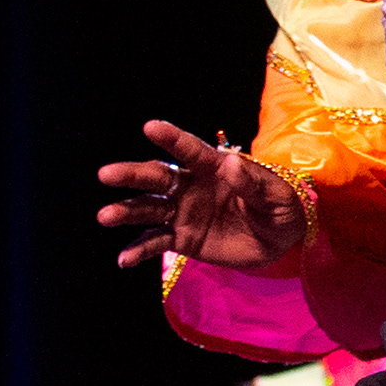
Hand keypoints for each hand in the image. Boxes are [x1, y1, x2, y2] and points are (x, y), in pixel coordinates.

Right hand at [95, 119, 309, 269]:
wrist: (280, 240)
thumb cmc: (280, 206)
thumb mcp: (276, 194)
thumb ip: (252, 182)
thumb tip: (232, 163)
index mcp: (214, 167)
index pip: (190, 150)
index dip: (171, 138)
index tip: (150, 126)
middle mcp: (191, 186)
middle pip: (157, 177)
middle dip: (132, 175)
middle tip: (106, 174)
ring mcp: (183, 212)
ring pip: (149, 209)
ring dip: (126, 212)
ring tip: (105, 217)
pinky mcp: (182, 238)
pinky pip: (156, 242)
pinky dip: (138, 250)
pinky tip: (123, 259)